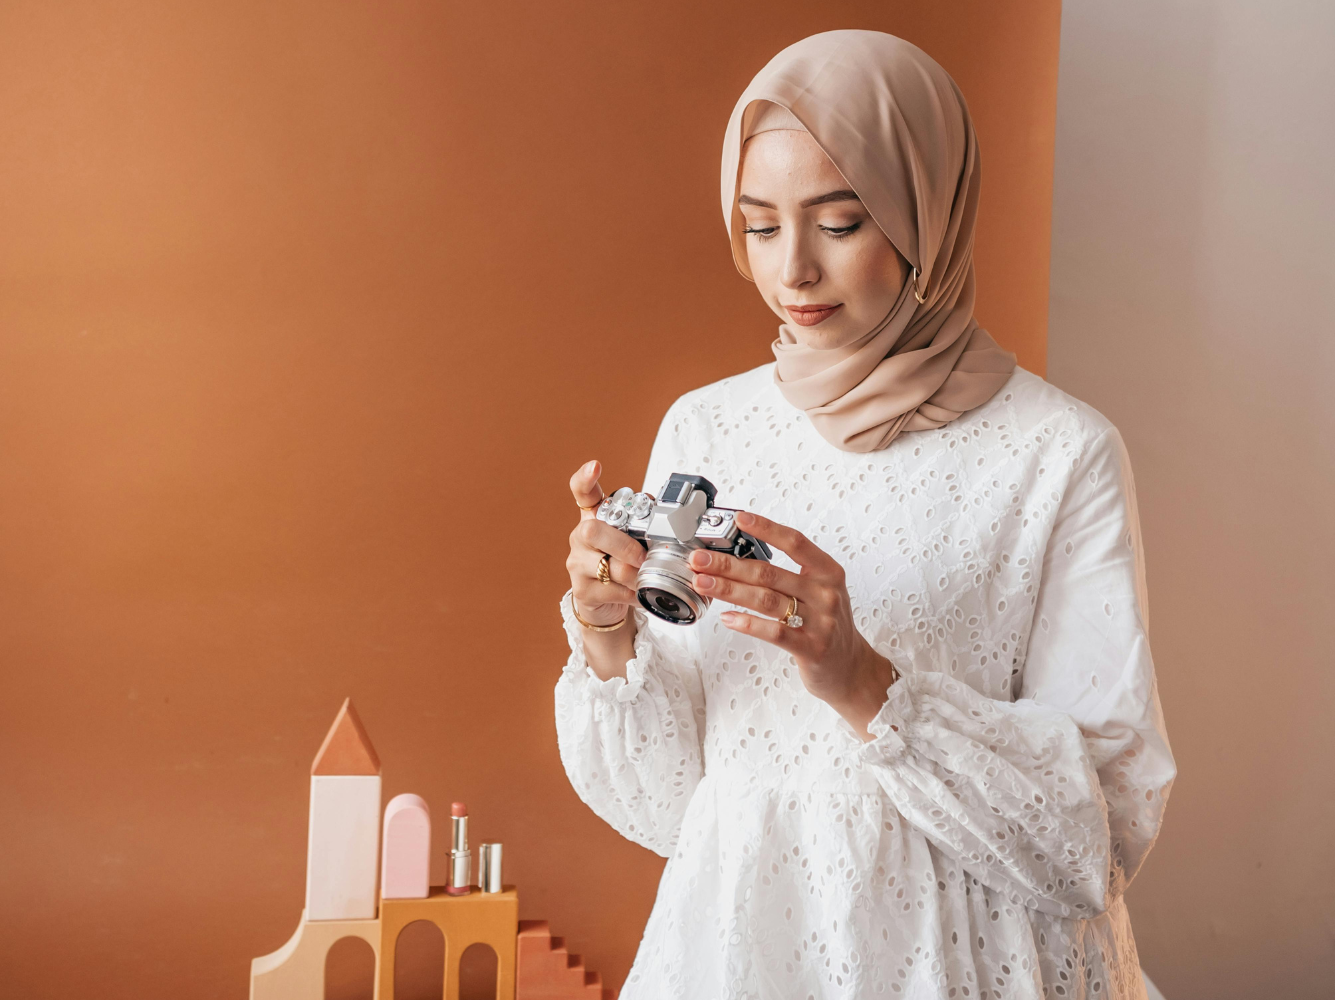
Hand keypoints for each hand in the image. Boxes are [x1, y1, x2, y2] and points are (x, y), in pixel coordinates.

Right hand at [566, 460, 646, 627]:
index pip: (583, 492)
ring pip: (608, 566)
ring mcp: (577, 564)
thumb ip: (645, 523)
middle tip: (643, 557)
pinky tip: (640, 594)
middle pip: (593, 531)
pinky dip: (633, 594)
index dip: (586, 478)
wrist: (604, 603)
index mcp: (594, 519)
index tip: (595, 466)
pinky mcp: (582, 590)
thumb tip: (665, 515)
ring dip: (635, 574)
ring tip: (647, 578)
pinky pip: (613, 591)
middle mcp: (580, 538)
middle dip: (624, 545)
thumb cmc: (620, 564)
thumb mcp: (632, 539)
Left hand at [687, 511, 898, 738]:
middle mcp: (826, 593)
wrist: (851, 667)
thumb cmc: (828, 625)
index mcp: (828, 572)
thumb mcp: (820, 591)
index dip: (766, 528)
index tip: (739, 519)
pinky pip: (774, 632)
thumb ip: (789, 574)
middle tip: (700, 559)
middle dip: (728, 564)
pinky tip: (727, 618)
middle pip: (769, 572)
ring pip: (766, 600)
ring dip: (729, 590)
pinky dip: (747, 623)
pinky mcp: (812, 648)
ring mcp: (821, 621)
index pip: (794, 542)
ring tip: (704, 583)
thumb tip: (739, 559)